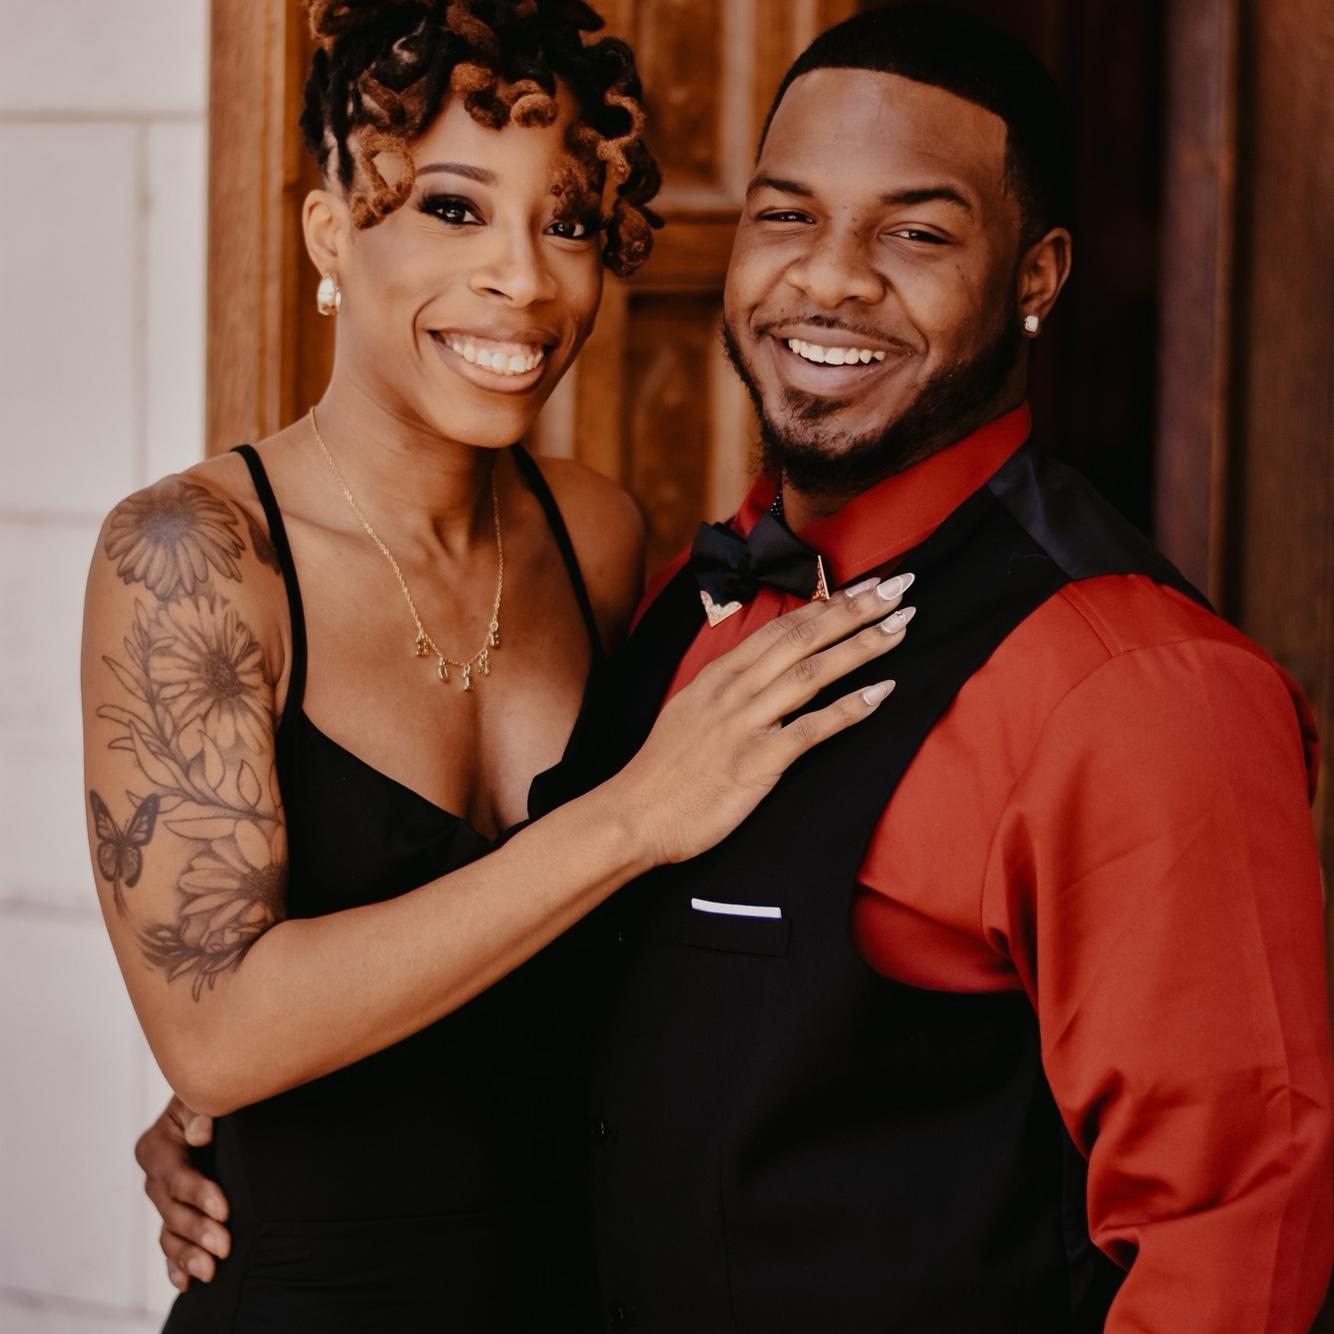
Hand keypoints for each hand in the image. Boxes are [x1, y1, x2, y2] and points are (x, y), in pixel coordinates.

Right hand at [136, 1095, 230, 1290]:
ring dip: (188, 1255)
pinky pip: (170, 1243)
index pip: (177, 1176)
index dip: (200, 1194)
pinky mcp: (173, 1214)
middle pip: (173, 1210)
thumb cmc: (211, 1097)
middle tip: (225, 1247)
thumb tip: (201, 1132)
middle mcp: (154, 1178)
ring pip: (170, 1233)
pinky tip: (185, 1283)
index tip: (224, 1210)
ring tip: (210, 1271)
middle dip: (198, 1231)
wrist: (213, 1110)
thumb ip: (200, 1110)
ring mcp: (162, 1200)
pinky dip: (176, 1264)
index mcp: (156, 1147)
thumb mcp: (202, 1097)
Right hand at [618, 574, 915, 863]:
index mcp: (720, 674)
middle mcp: (733, 690)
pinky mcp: (755, 762)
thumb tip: (768, 669)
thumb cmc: (665, 770)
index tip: (868, 586)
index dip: (830, 603)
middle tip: (899, 588)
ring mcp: (744, 724)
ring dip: (861, 647)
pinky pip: (810, 729)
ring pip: (812, 673)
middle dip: (856, 610)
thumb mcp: (692, 711)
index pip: (783, 626)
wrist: (633, 816)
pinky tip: (881, 692)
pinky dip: (849, 709)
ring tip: (900, 628)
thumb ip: (730, 687)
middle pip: (804, 638)